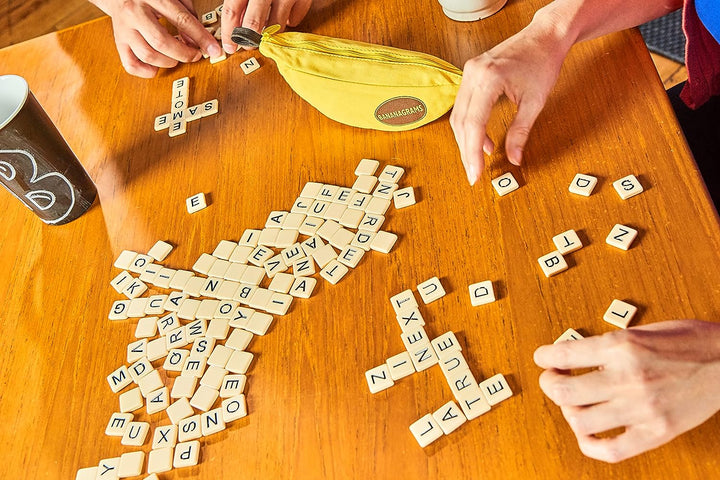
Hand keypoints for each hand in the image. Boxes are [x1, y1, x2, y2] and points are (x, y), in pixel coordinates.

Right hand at [92, 0, 222, 77]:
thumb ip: (187, 14)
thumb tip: (199, 40)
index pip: (182, 20)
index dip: (201, 38)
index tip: (214, 50)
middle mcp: (135, 13)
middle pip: (162, 41)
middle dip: (184, 54)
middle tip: (195, 55)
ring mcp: (124, 29)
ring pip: (147, 55)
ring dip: (168, 63)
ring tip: (176, 59)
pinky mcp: (118, 42)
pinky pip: (131, 65)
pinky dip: (146, 72)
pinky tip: (157, 67)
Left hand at [220, 0, 312, 53]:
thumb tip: (234, 19)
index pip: (232, 10)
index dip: (229, 32)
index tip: (229, 46)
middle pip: (253, 22)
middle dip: (249, 38)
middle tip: (247, 44)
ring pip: (276, 25)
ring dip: (269, 33)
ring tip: (266, 32)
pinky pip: (296, 18)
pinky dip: (289, 22)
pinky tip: (285, 18)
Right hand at [450, 13, 571, 184]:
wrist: (544, 36)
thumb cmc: (543, 62)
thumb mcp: (535, 102)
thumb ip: (521, 132)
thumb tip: (515, 158)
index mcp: (489, 78)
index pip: (473, 124)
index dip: (472, 152)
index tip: (475, 173)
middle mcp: (474, 73)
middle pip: (460, 122)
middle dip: (466, 150)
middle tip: (474, 172)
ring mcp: (469, 72)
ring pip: (458, 115)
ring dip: (467, 139)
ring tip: (479, 158)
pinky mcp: (470, 73)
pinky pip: (463, 105)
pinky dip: (470, 125)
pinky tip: (483, 140)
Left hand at [534, 320, 719, 462]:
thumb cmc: (690, 341)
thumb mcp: (642, 331)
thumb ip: (608, 347)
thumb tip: (575, 359)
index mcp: (622, 346)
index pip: (563, 355)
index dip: (544, 358)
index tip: (542, 359)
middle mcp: (628, 378)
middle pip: (564, 392)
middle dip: (549, 385)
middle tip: (552, 380)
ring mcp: (641, 408)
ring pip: (580, 420)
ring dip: (568, 412)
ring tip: (573, 404)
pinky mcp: (656, 432)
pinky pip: (610, 449)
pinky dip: (590, 443)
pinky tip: (587, 432)